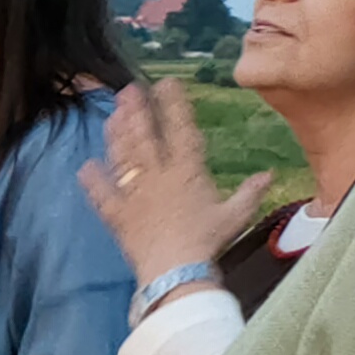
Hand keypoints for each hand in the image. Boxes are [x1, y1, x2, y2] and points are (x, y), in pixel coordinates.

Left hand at [79, 80, 270, 293]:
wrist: (176, 270)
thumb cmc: (208, 242)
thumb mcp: (236, 214)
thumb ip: (250, 192)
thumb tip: (270, 174)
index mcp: (187, 171)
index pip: (181, 130)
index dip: (173, 105)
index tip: (167, 84)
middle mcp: (158, 177)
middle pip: (144, 138)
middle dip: (136, 111)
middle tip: (127, 90)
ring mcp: (135, 195)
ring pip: (123, 159)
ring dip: (115, 136)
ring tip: (110, 117)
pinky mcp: (118, 216)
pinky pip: (101, 195)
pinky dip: (92, 181)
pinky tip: (84, 166)